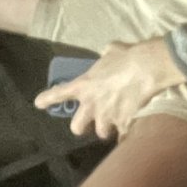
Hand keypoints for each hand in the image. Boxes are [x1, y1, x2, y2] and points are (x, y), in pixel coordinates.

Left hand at [35, 37, 184, 140]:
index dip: (47, 99)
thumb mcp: (111, 51)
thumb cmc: (128, 56)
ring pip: (102, 132)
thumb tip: (108, 53)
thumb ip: (104, 57)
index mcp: (84, 85)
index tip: (38, 104)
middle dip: (83, 126)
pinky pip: (123, 134)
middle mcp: (91, 105)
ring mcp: (107, 117)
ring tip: (117, 121)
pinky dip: (127, 132)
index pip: (59, 93)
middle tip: (91, 121)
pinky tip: (134, 128)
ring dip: (108, 128)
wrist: (147, 68)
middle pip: (77, 127)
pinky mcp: (123, 124)